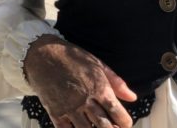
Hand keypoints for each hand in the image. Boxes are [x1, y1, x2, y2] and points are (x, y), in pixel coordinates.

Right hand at [23, 35, 137, 127]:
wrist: (44, 56)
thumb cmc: (72, 58)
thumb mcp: (98, 65)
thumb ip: (116, 82)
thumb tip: (132, 97)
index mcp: (98, 87)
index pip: (117, 112)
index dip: (125, 122)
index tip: (126, 123)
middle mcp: (85, 100)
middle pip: (104, 126)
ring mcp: (69, 109)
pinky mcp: (56, 113)